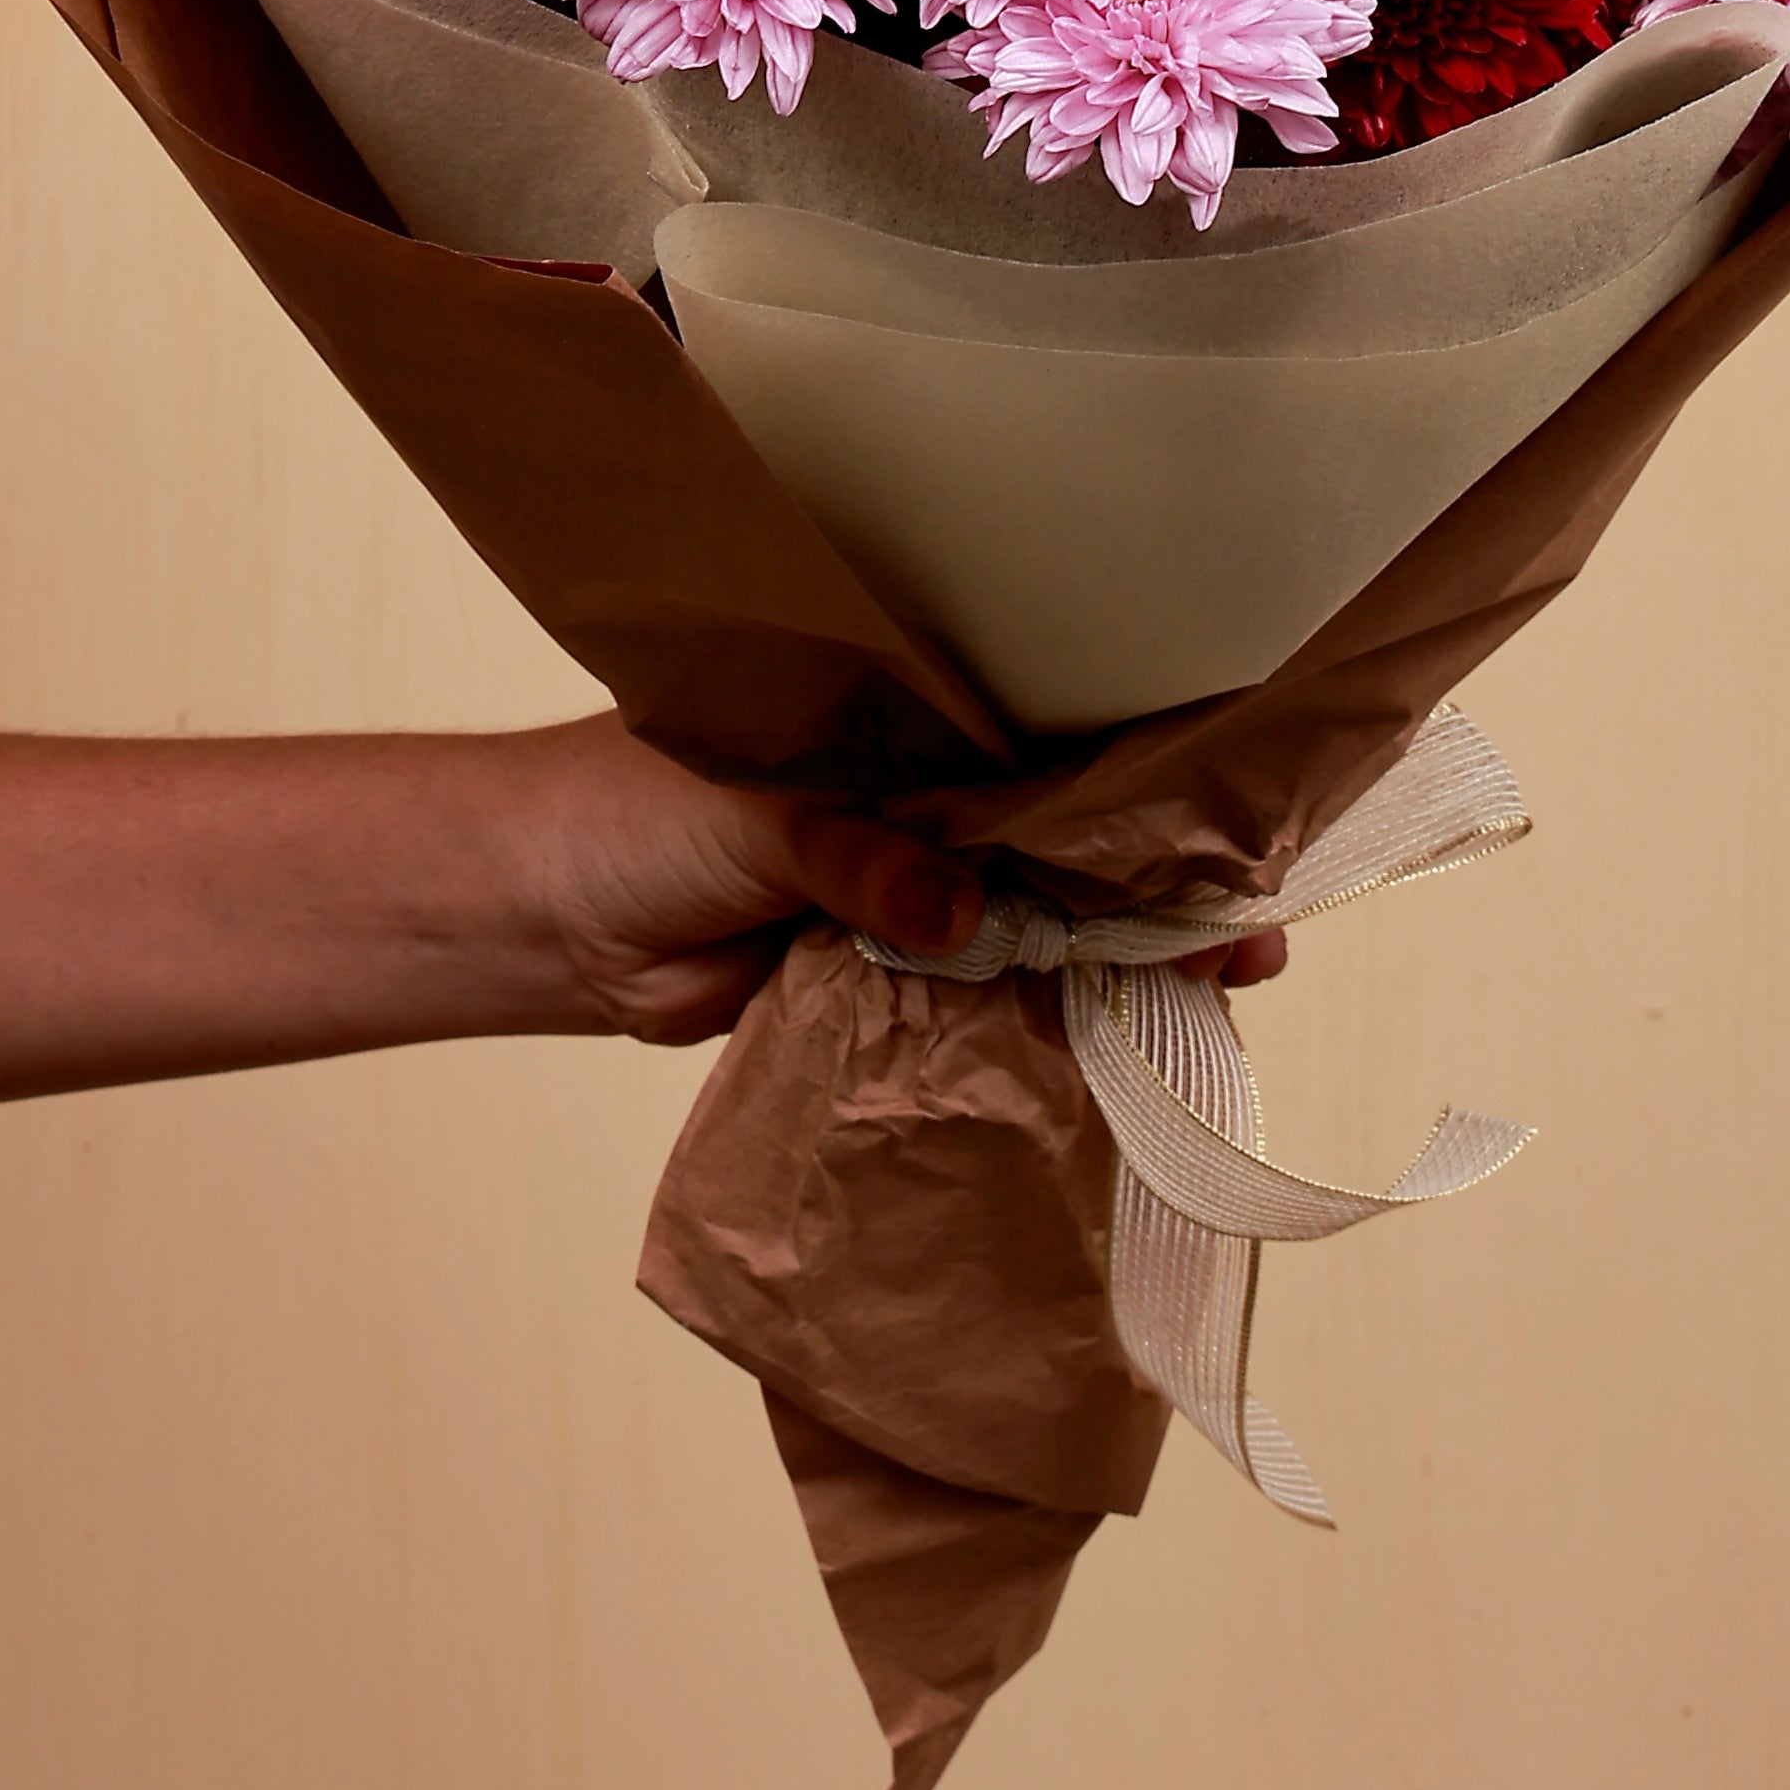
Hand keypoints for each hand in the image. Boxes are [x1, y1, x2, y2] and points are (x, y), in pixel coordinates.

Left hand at [493, 718, 1287, 1045]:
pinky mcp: (875, 984)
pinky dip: (1031, 1034)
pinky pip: (971, 1008)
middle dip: (1151, 897)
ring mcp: (904, 900)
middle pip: (1062, 852)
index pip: (1046, 752)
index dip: (1136, 793)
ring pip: (1031, 936)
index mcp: (904, 729)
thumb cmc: (629, 809)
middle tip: (1247, 946)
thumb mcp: (752, 809)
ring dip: (1109, 975)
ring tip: (1205, 1008)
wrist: (542, 913)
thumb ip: (858, 856)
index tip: (1222, 832)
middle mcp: (920, 809)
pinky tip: (1109, 1060)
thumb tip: (965, 910)